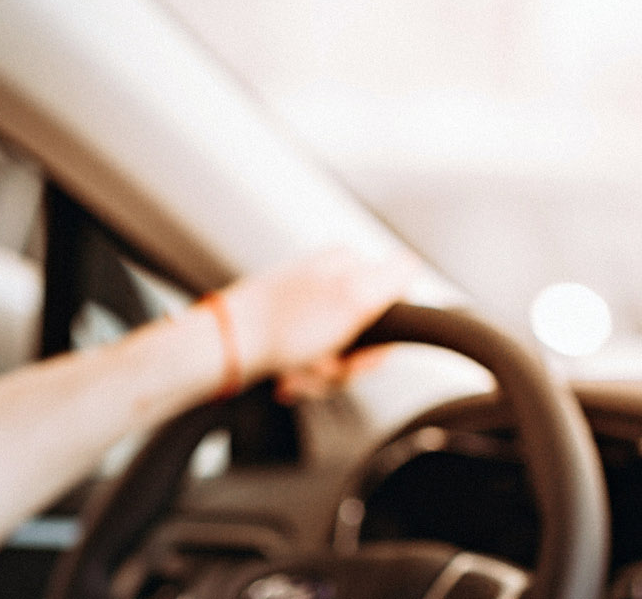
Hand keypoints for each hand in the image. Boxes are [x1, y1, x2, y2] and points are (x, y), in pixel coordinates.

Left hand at [212, 246, 420, 394]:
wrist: (228, 347)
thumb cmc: (282, 326)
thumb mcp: (353, 296)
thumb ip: (393, 277)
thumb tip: (414, 265)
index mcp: (348, 265)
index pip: (394, 310)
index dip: (381, 340)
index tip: (361, 350)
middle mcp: (330, 283)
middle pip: (366, 340)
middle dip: (346, 364)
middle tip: (325, 362)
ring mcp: (310, 310)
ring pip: (340, 358)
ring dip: (321, 375)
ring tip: (299, 370)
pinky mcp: (291, 334)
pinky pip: (314, 366)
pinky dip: (303, 376)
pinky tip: (288, 375)